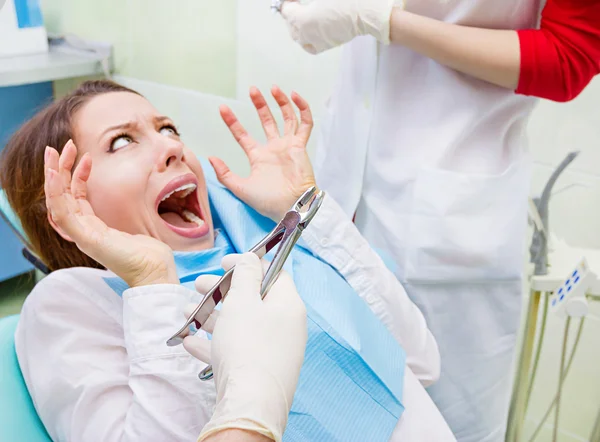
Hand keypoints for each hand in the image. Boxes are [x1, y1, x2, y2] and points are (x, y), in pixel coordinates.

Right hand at [44, 141, 177, 286]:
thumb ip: (124, 214)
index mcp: (93, 228)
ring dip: (53, 175)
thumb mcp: (133, 226)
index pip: (75, 198)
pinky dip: (55, 192)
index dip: (76, 176)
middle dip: (60, 169)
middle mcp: (83, 232)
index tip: (85, 156)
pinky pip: (62, 212)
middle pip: (62, 197)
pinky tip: (55, 174)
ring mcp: (82, 236)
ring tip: (54, 152)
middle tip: (61, 147)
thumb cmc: (149, 254)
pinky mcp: (85, 238)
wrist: (155, 271)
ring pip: (56, 201)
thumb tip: (135, 197)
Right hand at [183, 253, 306, 441]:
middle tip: (199, 286)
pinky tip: (190, 342)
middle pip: (252, 299)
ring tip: (187, 312)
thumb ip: (246, 275)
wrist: (250, 404)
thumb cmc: (248, 346)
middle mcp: (285, 327)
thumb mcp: (243, 301)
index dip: (248, 264)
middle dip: (222, 291)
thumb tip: (251, 258)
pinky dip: (214, 344)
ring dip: (212, 316)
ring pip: (240, 325)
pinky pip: (235, 350)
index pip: (273, 274)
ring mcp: (272, 351)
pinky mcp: (258, 372)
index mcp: (288, 305)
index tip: (224, 263)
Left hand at [209, 86, 316, 221]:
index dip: (232, 122)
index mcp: (258, 157)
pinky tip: (295, 96)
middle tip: (252, 90)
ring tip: (274, 88)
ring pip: (286, 118)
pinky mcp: (301, 146)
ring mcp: (288, 146)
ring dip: (281, 102)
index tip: (222, 108)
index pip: (243, 135)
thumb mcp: (240, 188)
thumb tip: (211, 158)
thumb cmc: (267, 201)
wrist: (291, 207)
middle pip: (266, 121)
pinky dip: (302, 109)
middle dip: (260, 104)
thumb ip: (225, 174)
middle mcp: (273, 149)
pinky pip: (305, 124)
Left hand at [281, 0, 396, 53]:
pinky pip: (310, 46)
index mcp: (303, 20)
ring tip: (302, 15)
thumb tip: (294, 2)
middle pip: (290, 25)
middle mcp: (307, 34)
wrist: (367, 11)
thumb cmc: (348, 0)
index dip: (288, 2)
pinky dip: (306, 39)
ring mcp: (317, 42)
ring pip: (298, 37)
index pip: (286, 11)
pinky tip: (310, 30)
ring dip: (296, 26)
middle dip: (291, 14)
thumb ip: (302, 0)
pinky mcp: (327, 45)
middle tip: (296, 3)